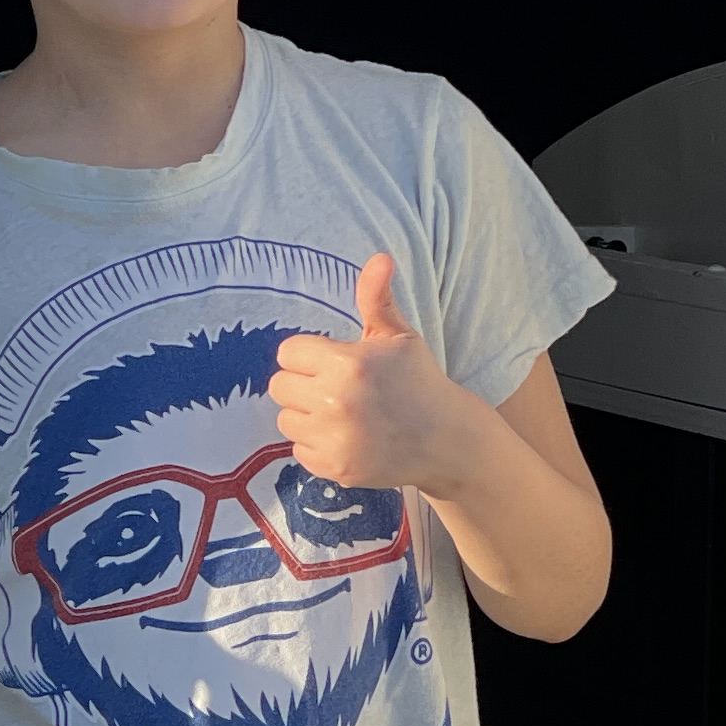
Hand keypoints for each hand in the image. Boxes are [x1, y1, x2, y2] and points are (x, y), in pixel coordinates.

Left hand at [269, 253, 490, 495]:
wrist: (446, 440)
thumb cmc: (419, 381)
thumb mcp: (399, 336)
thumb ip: (377, 298)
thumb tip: (379, 257)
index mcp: (348, 364)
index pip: (288, 352)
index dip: (308, 355)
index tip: (331, 362)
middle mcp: (336, 402)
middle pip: (279, 386)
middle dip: (303, 384)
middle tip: (335, 388)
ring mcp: (333, 440)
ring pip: (285, 419)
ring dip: (306, 415)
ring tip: (340, 413)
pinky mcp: (333, 468)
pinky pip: (298, 450)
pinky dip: (316, 444)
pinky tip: (345, 437)